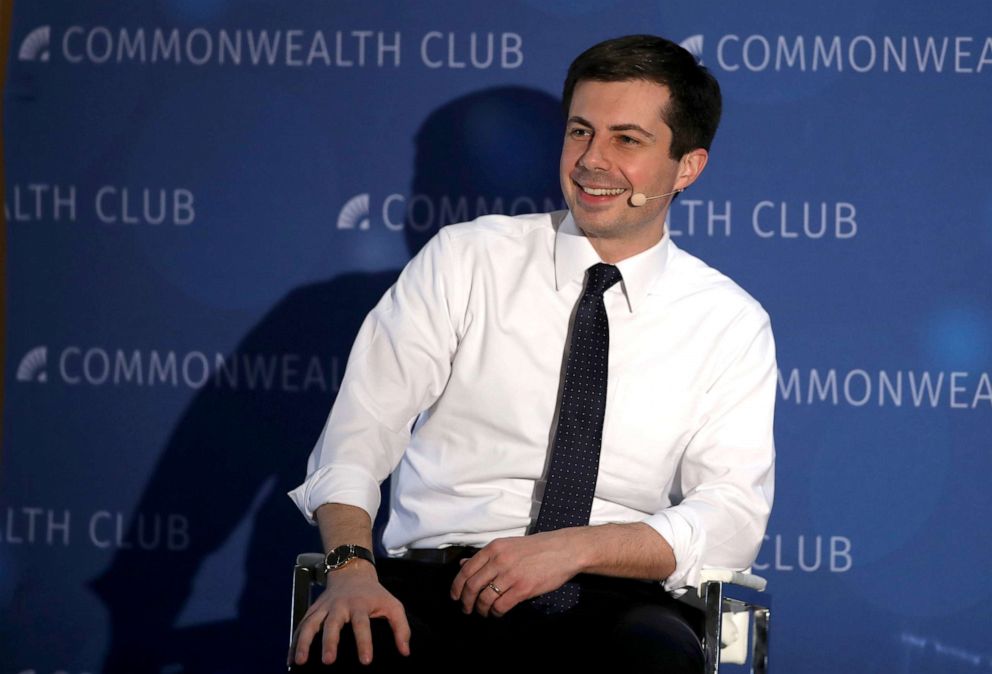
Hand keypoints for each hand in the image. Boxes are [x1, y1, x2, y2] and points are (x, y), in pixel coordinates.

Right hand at [290, 561, 410, 666]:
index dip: (364, 643)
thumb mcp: (393, 605)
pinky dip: (294, 643)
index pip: (362, 624)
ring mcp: (324, 608)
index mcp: (360, 605)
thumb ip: (401, 628)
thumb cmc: (374, 595)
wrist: (352, 572)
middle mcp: (339, 606)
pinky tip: (291, 661)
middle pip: (333, 624)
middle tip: (328, 661)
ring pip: (311, 624)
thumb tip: (405, 652)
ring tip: (300, 662)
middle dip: (329, 642)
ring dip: (304, 642)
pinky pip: (301, 627)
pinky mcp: (313, 611)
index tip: (366, 661)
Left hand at [449, 531, 582, 617]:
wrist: (564, 550)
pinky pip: (501, 606)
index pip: (466, 570)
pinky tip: (497, 612)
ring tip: (483, 612)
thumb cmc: (537, 548)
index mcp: (494, 548)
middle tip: (466, 609)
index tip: (455, 596)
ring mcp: (511, 575)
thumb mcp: (508, 545)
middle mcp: (499, 560)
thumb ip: (486, 556)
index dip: (457, 586)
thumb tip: (463, 564)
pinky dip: (495, 612)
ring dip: (481, 609)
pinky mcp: (523, 588)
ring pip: (485, 598)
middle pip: (472, 586)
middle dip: (466, 602)